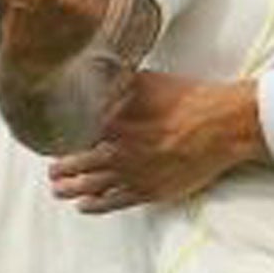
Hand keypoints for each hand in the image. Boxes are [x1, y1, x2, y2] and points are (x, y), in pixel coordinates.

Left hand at [47, 71, 260, 212]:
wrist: (222, 127)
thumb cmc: (190, 100)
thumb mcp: (150, 81)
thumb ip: (120, 79)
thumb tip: (98, 66)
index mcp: (117, 122)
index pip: (76, 132)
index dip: (60, 137)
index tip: (51, 138)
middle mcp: (120, 151)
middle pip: (78, 163)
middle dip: (61, 167)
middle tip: (51, 170)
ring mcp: (134, 174)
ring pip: (91, 185)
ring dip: (70, 188)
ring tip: (58, 189)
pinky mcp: (150, 192)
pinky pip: (115, 203)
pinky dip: (96, 205)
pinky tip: (84, 205)